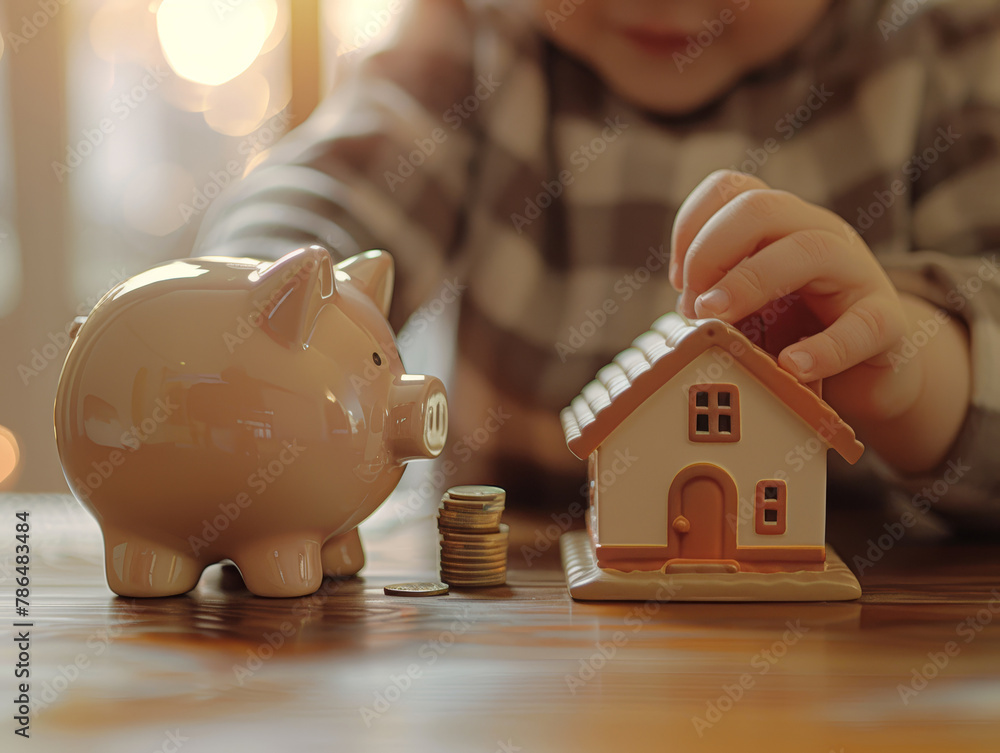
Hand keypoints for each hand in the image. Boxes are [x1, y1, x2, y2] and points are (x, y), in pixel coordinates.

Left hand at [669, 170, 906, 383]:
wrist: (867, 374)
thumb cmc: (795, 335)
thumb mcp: (747, 310)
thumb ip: (717, 301)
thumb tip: (688, 310)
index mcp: (779, 226)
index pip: (731, 189)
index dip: (691, 226)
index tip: (678, 280)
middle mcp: (818, 233)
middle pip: (762, 207)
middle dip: (711, 252)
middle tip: (695, 305)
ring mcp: (857, 272)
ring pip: (811, 248)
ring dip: (751, 281)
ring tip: (719, 319)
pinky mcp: (887, 322)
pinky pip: (863, 324)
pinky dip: (825, 347)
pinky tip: (792, 366)